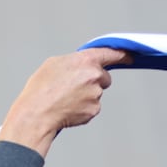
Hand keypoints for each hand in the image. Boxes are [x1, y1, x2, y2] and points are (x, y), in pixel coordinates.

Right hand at [0, 48, 131, 157]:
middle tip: (75, 86)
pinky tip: (69, 107)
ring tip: (66, 98)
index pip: (110, 54)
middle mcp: (94, 76)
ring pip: (97, 93)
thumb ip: (75, 61)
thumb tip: (83, 65)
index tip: (129, 56)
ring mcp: (96, 94)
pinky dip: (83, 108)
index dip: (122, 55)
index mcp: (85, 60)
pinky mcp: (94, 110)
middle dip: (94, 80)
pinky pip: (93, 107)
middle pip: (104, 77)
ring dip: (87, 95)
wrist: (37, 113)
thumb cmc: (41, 88)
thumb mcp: (55, 63)